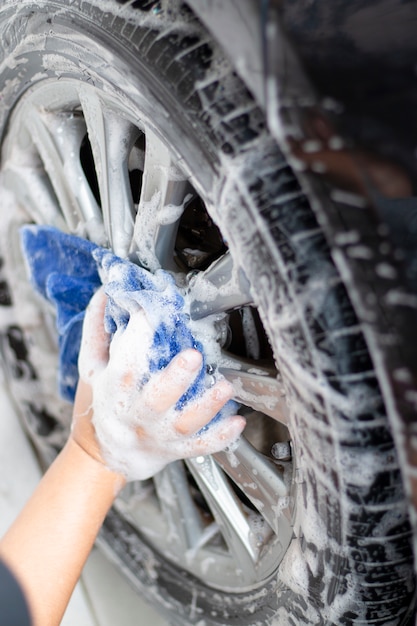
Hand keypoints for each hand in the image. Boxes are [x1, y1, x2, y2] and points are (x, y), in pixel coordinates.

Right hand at [71, 289, 244, 480]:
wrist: (104, 454)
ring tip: (225, 387)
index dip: (139, 340)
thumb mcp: (91, 366)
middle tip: (194, 356)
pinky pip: (201, 447)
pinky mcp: (177, 448)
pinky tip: (238, 422)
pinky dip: (221, 437)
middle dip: (175, 379)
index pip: (126, 367)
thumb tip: (107, 291)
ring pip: (183, 424)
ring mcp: (159, 434)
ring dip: (206, 406)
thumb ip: (97, 329)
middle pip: (155, 400)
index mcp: (115, 391)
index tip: (154, 314)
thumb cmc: (100, 403)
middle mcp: (137, 415)